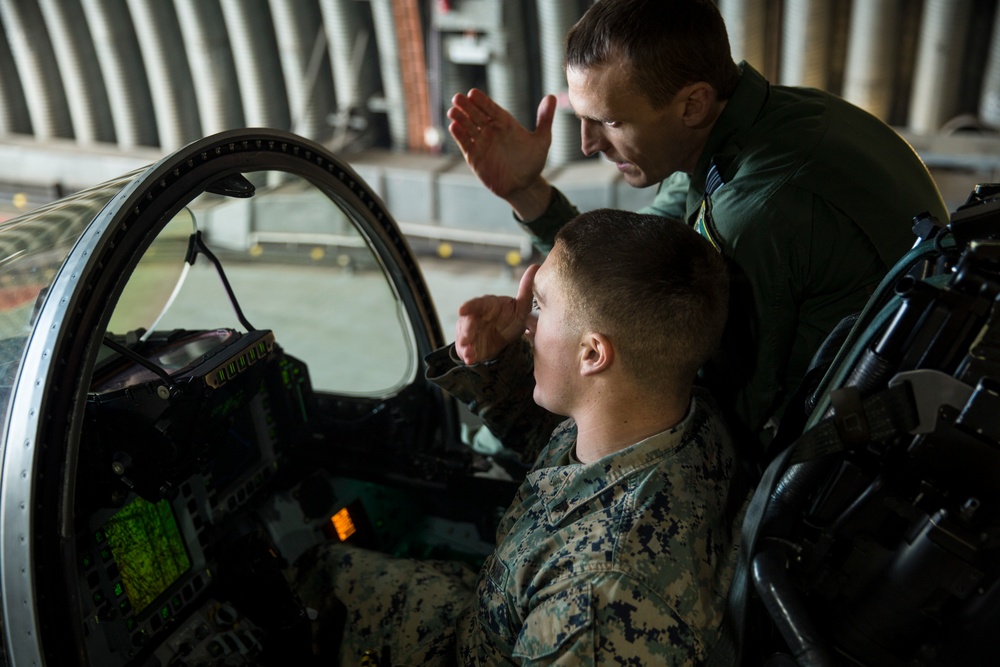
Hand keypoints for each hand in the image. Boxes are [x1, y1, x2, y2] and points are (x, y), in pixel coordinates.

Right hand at [447, 90, 556, 220]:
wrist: (523, 186)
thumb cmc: (533, 162)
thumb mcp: (542, 140)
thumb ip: (545, 119)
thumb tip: (552, 97)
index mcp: (505, 123)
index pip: (490, 108)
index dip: (481, 101)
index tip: (472, 93)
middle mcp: (491, 131)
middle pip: (476, 115)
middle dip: (466, 107)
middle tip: (458, 97)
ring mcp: (481, 143)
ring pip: (468, 128)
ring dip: (460, 119)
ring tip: (452, 111)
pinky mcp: (474, 157)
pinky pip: (465, 144)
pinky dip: (459, 136)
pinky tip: (454, 127)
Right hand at [455, 264, 538, 364]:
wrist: (508, 335)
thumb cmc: (512, 316)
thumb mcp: (521, 306)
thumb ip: (526, 289)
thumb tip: (535, 266)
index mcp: (486, 304)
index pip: (476, 303)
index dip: (469, 306)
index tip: (462, 310)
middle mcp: (475, 317)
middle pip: (467, 322)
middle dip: (466, 331)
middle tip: (466, 339)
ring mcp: (470, 331)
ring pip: (464, 337)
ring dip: (465, 346)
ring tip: (469, 354)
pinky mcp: (471, 345)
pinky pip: (467, 350)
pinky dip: (468, 355)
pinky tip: (471, 359)